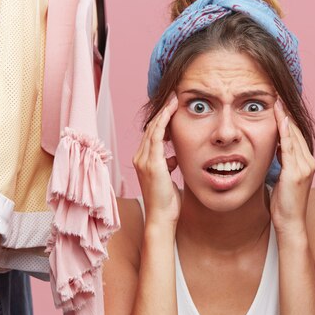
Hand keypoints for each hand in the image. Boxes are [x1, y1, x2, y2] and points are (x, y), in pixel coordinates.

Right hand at [133, 93, 180, 225]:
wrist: (161, 218)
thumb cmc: (166, 202)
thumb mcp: (167, 178)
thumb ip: (168, 166)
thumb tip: (174, 158)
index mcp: (143, 161)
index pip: (152, 134)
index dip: (161, 119)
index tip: (172, 107)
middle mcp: (140, 158)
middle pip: (151, 128)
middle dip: (163, 111)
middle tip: (174, 96)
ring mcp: (144, 161)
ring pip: (153, 129)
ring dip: (164, 113)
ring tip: (174, 99)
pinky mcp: (152, 164)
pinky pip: (156, 137)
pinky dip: (164, 122)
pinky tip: (172, 112)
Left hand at [270, 99, 314, 234]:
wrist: (291, 223)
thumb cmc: (285, 204)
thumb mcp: (284, 178)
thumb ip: (283, 162)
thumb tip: (276, 147)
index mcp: (306, 162)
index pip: (296, 134)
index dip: (287, 118)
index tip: (278, 102)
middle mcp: (309, 162)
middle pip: (296, 131)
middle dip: (286, 112)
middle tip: (276, 94)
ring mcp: (304, 167)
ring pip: (293, 135)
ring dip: (284, 117)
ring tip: (276, 100)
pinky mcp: (296, 172)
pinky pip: (289, 147)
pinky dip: (284, 131)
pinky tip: (279, 119)